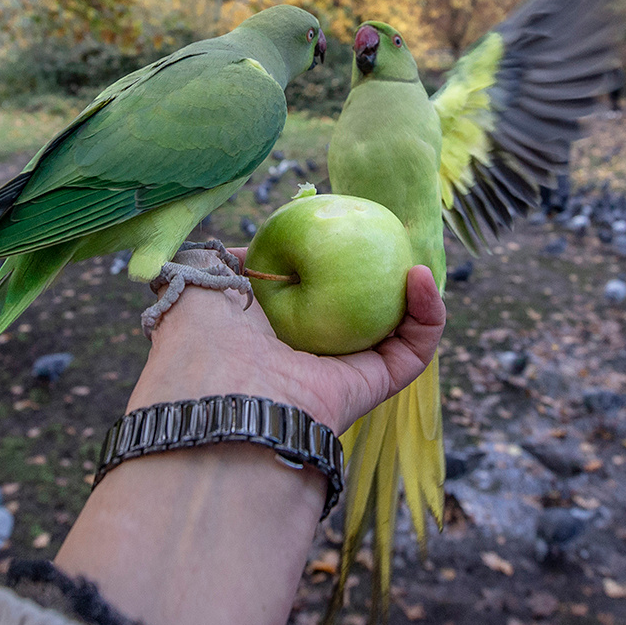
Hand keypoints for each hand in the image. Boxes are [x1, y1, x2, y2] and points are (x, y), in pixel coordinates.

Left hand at [54, 250, 444, 624]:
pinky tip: (421, 277)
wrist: (222, 398)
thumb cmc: (201, 337)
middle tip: (392, 238)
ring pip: (393, 330)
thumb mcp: (198, 279)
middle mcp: (303, 352)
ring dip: (413, 294)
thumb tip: (249, 246)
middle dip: (380, 275)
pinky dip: (427, 316)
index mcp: (263, 330)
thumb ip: (218, 257)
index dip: (329, 259)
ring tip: (414, 258)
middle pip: (356, 309)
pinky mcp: (370, 388)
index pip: (305, 292)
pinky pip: (412, 351)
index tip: (343, 226)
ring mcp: (339, 372)